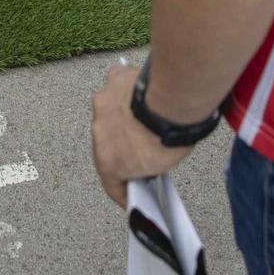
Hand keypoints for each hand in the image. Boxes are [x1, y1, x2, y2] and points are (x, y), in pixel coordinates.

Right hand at [90, 61, 192, 209]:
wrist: (174, 103)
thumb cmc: (171, 136)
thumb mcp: (162, 164)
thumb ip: (147, 163)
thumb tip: (149, 157)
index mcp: (108, 161)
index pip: (112, 183)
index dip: (124, 191)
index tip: (132, 194)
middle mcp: (99, 132)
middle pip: (109, 143)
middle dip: (123, 147)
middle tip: (141, 147)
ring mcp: (104, 104)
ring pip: (110, 112)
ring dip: (123, 116)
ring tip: (144, 115)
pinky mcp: (114, 80)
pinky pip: (116, 84)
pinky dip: (126, 88)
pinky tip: (140, 89)